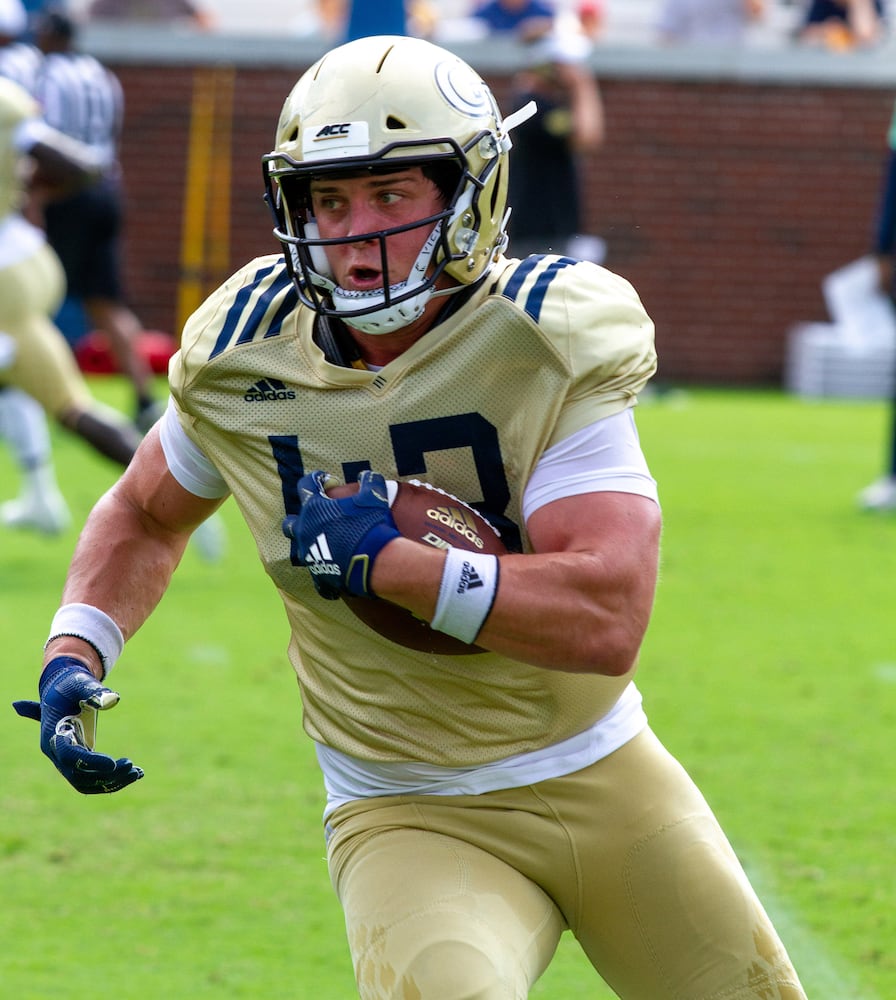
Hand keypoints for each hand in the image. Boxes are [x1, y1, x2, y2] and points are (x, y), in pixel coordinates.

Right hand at [13, 656, 143, 794]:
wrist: (62, 688)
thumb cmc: (71, 685)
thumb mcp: (80, 684)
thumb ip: (93, 692)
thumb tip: (112, 699)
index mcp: (53, 735)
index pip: (70, 756)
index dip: (91, 762)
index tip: (113, 763)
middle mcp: (55, 752)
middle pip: (77, 775)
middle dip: (106, 775)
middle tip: (132, 766)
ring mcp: (64, 759)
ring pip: (85, 782)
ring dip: (111, 782)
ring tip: (137, 772)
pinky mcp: (77, 761)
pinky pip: (91, 779)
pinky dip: (111, 780)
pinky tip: (135, 774)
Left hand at [282, 469, 399, 598]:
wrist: (375, 561)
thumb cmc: (370, 525)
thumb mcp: (374, 497)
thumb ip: (369, 481)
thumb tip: (367, 475)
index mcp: (314, 508)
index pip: (306, 485)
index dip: (315, 479)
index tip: (325, 479)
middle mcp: (305, 531)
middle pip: (290, 523)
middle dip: (299, 519)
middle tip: (315, 518)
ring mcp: (310, 555)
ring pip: (300, 551)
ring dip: (310, 546)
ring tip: (325, 546)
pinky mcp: (320, 575)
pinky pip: (318, 578)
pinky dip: (326, 575)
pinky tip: (335, 573)